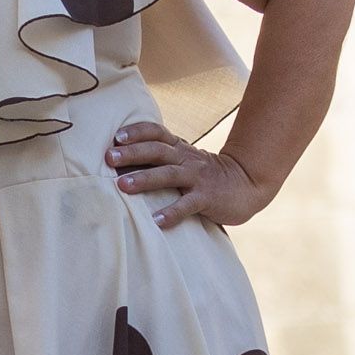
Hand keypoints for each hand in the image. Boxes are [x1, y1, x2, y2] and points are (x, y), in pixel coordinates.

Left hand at [108, 121, 271, 229]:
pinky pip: (187, 205)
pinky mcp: (207, 198)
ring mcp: (197, 178)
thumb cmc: (206, 175)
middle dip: (132, 153)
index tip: (115, 137)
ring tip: (122, 186)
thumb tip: (122, 161)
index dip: (137, 132)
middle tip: (108, 158)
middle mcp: (186, 159)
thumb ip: (161, 157)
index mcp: (179, 148)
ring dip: (145, 179)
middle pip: (157, 150)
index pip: (156, 132)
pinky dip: (171, 212)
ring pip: (168, 174)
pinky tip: (156, 221)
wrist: (246, 184)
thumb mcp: (185, 159)